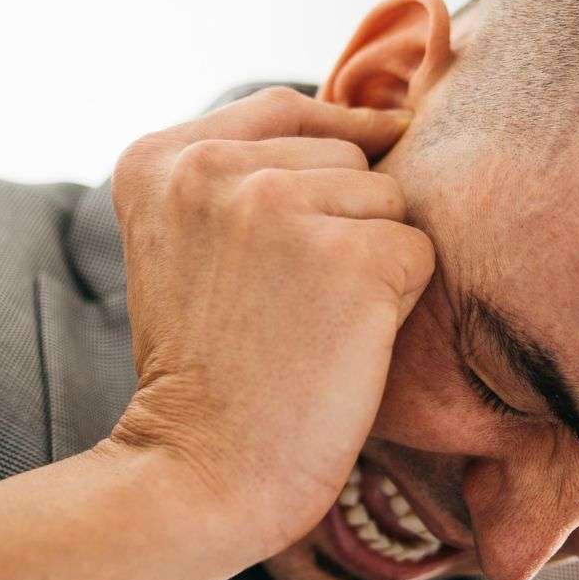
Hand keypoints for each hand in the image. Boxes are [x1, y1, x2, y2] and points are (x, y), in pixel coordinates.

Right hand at [106, 88, 434, 565]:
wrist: (198, 472)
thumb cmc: (208, 367)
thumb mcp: (187, 243)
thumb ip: (245, 173)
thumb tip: (381, 121)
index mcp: (161, 159)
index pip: (285, 107)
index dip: (338, 130)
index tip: (375, 146)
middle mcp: (210, 167)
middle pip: (346, 153)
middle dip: (345, 217)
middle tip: (294, 297)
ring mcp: (277, 206)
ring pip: (387, 199)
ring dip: (373, 259)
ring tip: (314, 320)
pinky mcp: (347, 255)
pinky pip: (418, 251)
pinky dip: (399, 302)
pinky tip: (345, 343)